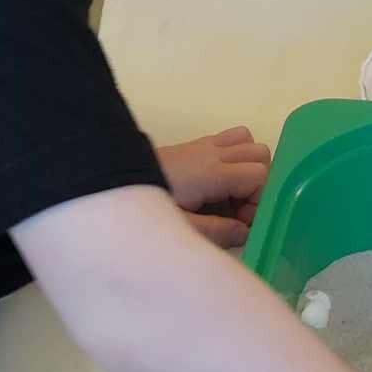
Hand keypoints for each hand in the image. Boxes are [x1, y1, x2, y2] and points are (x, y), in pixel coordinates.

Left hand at [155, 126, 271, 250]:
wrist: (110, 185)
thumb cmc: (146, 210)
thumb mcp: (181, 229)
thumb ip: (218, 232)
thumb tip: (246, 232)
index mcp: (212, 172)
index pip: (260, 175)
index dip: (259, 200)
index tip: (241, 222)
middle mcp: (213, 152)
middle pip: (260, 153)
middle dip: (259, 182)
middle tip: (238, 209)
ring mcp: (204, 145)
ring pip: (247, 141)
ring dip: (248, 165)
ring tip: (231, 194)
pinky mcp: (194, 145)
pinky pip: (229, 139)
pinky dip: (234, 157)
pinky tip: (216, 184)